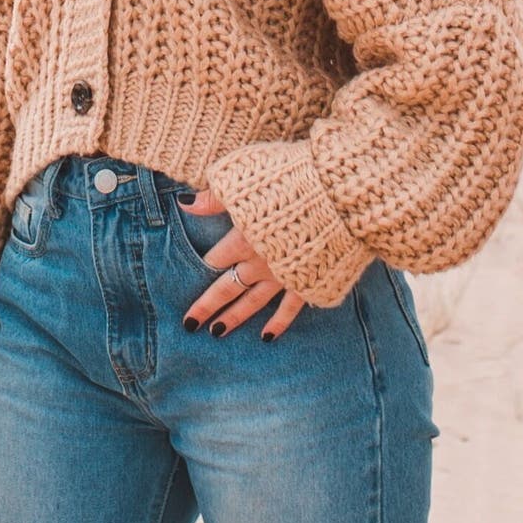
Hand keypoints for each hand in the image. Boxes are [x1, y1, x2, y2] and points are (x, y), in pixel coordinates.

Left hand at [177, 189, 309, 339]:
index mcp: (243, 239)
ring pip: (252, 302)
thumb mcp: (248, 186)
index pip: (215, 259)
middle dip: (206, 306)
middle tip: (189, 325)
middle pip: (226, 287)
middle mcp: (259, 262)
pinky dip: (278, 323)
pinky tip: (266, 337)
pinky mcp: (306, 282)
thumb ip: (215, 198)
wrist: (338, 200)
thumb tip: (184, 204)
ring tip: (217, 333)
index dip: (202, 267)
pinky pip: (289, 308)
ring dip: (234, 318)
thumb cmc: (292, 185)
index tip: (192, 275)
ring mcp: (282, 276)